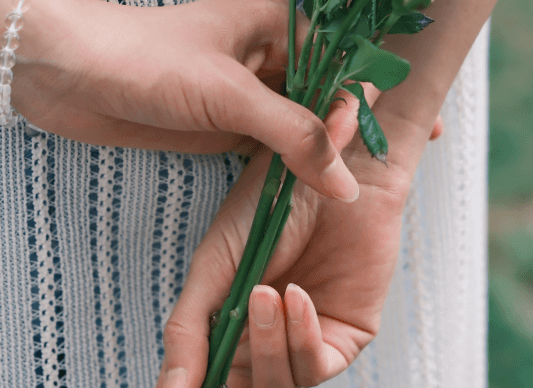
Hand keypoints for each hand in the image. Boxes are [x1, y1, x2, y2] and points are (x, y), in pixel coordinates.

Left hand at [11, 0, 359, 200]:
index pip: (343, 63)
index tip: (395, 143)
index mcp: (277, 24)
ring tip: (360, 193)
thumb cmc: (147, 62)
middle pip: (325, 96)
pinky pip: (268, 148)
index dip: (367, 102)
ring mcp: (244, 93)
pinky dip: (288, 168)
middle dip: (352, 131)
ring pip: (298, 125)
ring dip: (321, 153)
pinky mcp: (222, 124)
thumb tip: (347, 184)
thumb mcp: (228, 94)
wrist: (69, 73)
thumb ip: (293, 135)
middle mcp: (267, 55)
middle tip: (385, 176)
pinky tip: (312, 194)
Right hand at [155, 95, 418, 387]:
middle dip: (243, 361)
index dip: (195, 386)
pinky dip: (302, 337)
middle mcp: (266, 336)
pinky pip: (318, 364)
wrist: (329, 168)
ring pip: (282, 384)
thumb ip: (188, 327)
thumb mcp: (213, 261)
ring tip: (266, 291)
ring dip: (271, 346)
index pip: (211, 376)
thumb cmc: (267, 202)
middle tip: (249, 301)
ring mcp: (305, 338)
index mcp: (229, 320)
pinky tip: (296, 295)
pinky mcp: (344, 334)